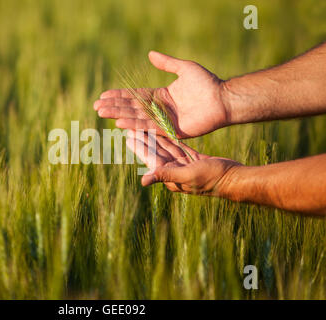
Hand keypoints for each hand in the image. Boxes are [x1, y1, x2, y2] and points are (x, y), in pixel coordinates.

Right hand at [94, 51, 229, 137]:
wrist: (222, 99)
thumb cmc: (207, 83)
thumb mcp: (184, 68)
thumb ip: (167, 63)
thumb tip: (150, 54)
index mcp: (161, 96)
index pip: (135, 96)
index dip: (119, 96)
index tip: (103, 95)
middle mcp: (159, 110)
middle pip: (132, 108)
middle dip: (114, 106)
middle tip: (96, 106)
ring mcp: (164, 121)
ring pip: (136, 118)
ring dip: (119, 115)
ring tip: (102, 113)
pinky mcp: (170, 131)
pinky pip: (149, 128)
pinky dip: (134, 125)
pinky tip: (120, 123)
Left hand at [126, 130, 240, 193]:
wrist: (234, 179)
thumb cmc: (212, 178)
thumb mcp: (188, 175)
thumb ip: (166, 175)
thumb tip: (143, 181)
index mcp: (170, 175)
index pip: (151, 158)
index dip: (139, 147)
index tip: (128, 136)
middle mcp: (174, 170)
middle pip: (155, 152)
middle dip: (143, 140)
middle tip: (129, 128)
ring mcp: (184, 165)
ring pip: (166, 148)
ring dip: (154, 139)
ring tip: (143, 128)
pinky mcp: (193, 159)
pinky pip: (178, 147)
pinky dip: (170, 140)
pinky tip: (163, 133)